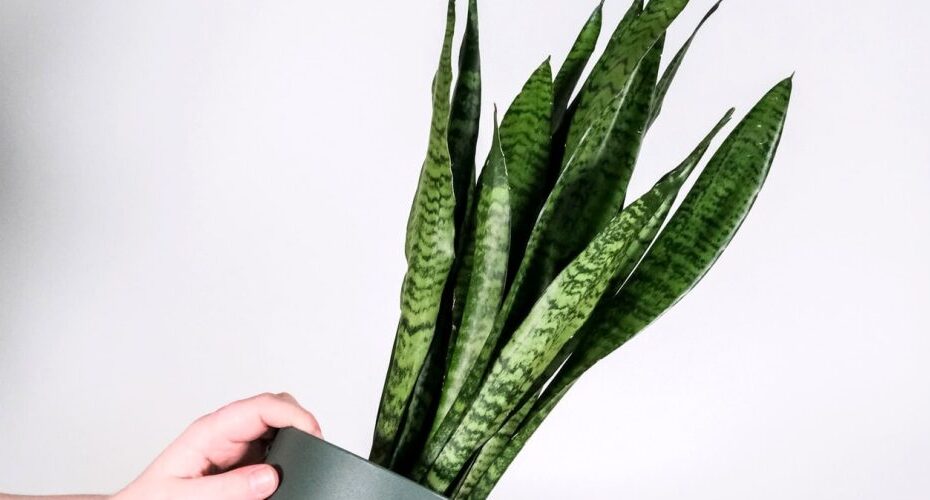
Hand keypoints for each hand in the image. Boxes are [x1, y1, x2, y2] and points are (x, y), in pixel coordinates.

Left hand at [113, 392, 320, 499]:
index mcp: (209, 431)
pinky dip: (286, 457)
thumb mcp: (185, 498)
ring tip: (305, 459)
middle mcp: (224, 434)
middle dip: (299, 422)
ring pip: (276, 427)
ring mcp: (234, 447)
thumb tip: (270, 476)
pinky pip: (271, 450)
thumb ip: (228, 489)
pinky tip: (287, 472)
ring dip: (293, 438)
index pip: (261, 406)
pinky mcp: (239, 464)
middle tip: (315, 448)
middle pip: (275, 407)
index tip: (313, 434)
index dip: (294, 414)